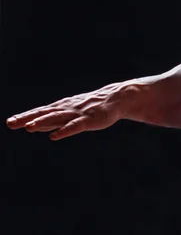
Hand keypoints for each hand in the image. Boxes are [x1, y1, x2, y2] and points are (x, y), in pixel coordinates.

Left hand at [6, 83, 126, 140]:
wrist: (116, 98)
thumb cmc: (92, 107)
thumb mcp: (69, 112)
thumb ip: (51, 120)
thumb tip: (31, 126)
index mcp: (61, 108)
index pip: (40, 112)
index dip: (25, 117)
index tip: (10, 122)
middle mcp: (67, 109)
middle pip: (44, 114)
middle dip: (28, 118)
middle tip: (11, 123)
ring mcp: (78, 114)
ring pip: (58, 118)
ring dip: (43, 122)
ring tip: (29, 127)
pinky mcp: (90, 120)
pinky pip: (75, 126)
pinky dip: (64, 131)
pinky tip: (54, 136)